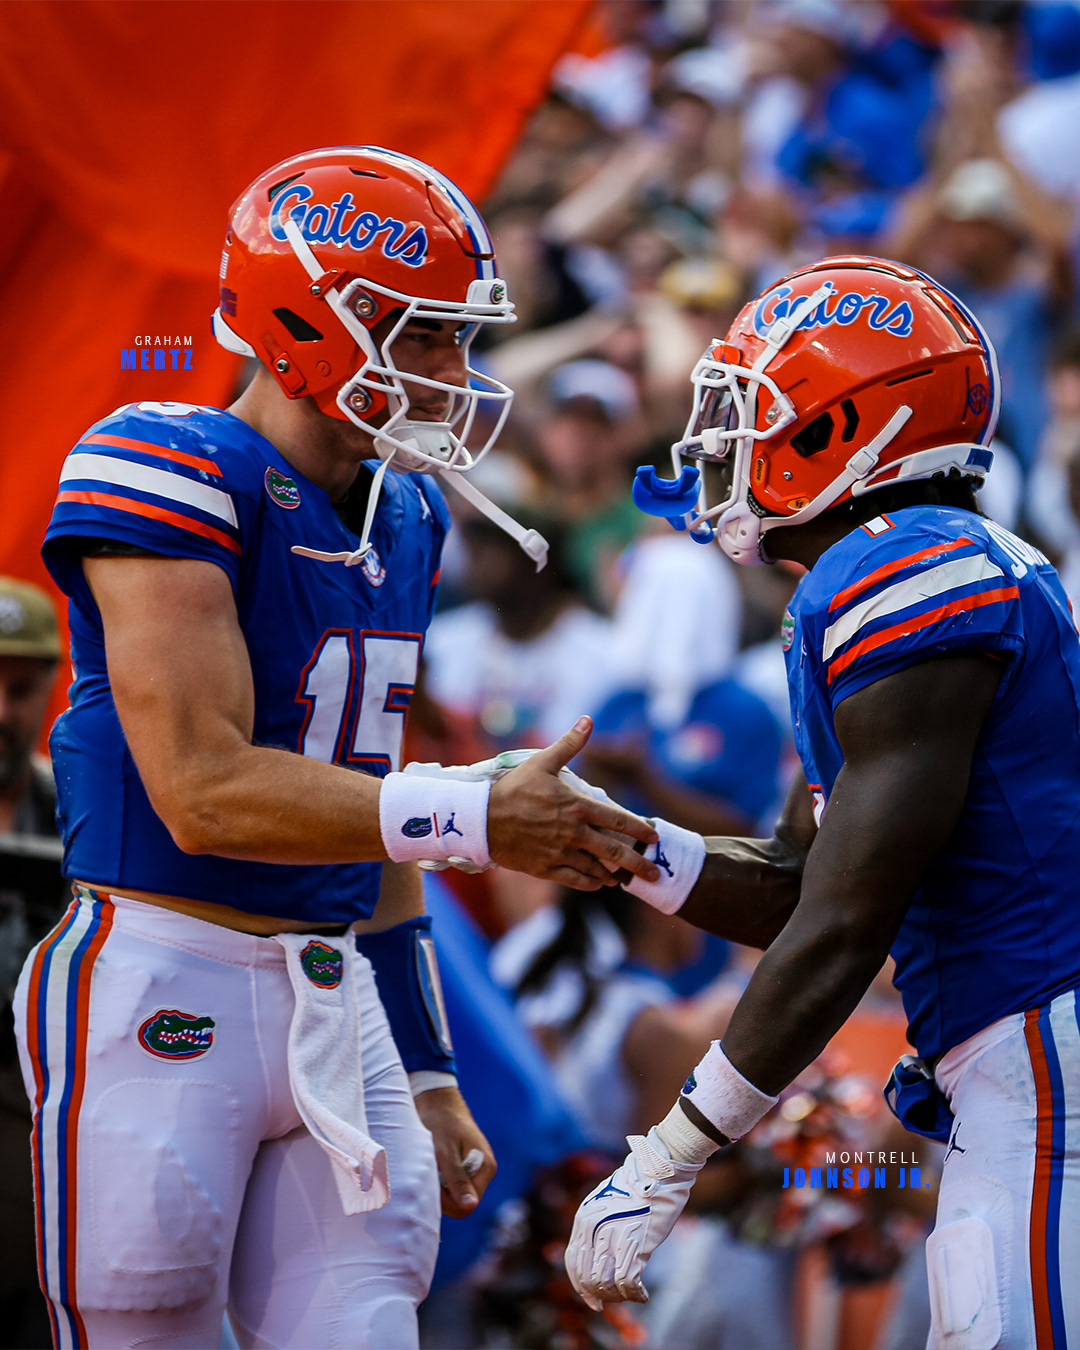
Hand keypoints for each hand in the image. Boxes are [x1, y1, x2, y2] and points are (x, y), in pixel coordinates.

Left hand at [414, 1085, 496, 1217]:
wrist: (436, 1100)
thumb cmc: (441, 1122)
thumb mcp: (445, 1151)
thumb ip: (457, 1179)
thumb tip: (470, 1207)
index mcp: (486, 1168)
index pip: (468, 1206)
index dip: (447, 1201)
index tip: (431, 1183)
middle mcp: (482, 1172)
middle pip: (460, 1203)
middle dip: (442, 1195)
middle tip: (428, 1172)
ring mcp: (472, 1170)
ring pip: (453, 1195)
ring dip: (438, 1187)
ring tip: (429, 1165)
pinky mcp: (461, 1166)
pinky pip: (449, 1185)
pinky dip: (437, 1180)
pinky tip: (431, 1164)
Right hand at [487, 717, 659, 890]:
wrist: (481, 818)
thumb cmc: (513, 788)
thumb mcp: (542, 762)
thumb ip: (570, 744)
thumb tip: (588, 719)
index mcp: (576, 806)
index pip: (617, 820)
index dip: (639, 829)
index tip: (654, 837)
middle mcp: (572, 832)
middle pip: (614, 851)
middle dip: (638, 864)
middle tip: (655, 874)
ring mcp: (559, 852)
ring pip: (595, 869)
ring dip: (613, 875)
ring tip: (625, 879)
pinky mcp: (545, 868)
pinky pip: (574, 880)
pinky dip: (590, 883)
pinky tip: (599, 883)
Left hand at [565, 1129, 700, 1309]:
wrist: (658, 1168)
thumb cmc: (639, 1184)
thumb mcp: (608, 1202)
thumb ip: (599, 1226)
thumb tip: (600, 1255)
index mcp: (584, 1218)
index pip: (574, 1263)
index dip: (581, 1287)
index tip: (593, 1300)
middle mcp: (593, 1229)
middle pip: (587, 1277)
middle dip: (599, 1296)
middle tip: (612, 1302)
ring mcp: (612, 1236)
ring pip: (604, 1284)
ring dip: (618, 1297)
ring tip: (631, 1294)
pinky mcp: (634, 1243)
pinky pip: (627, 1283)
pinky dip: (635, 1295)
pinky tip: (643, 1295)